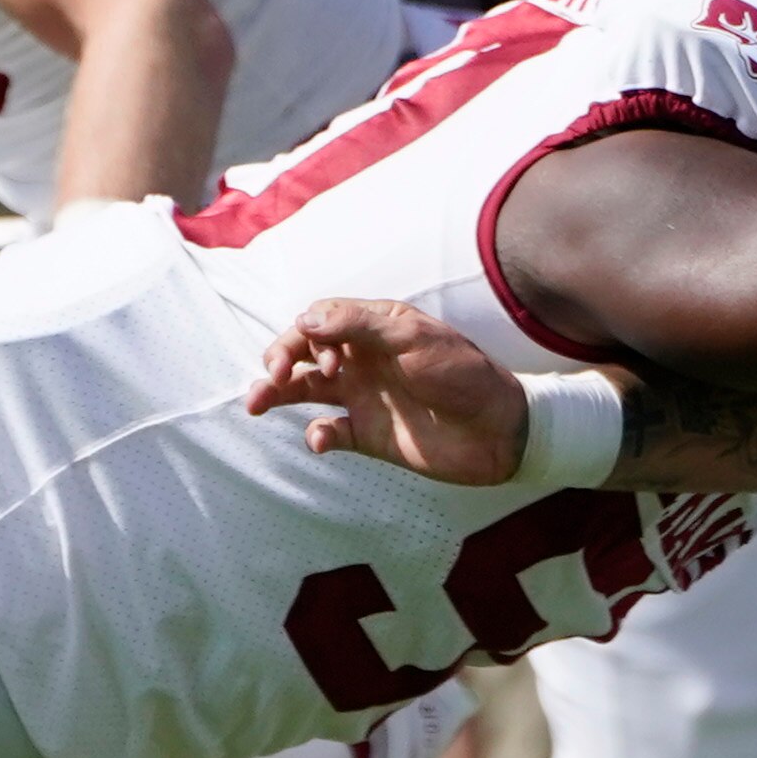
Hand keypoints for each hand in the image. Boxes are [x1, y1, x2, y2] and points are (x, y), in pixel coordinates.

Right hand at [246, 297, 530, 484]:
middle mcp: (363, 360)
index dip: (307, 334)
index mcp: (375, 329)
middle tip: (270, 378)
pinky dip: (317, 434)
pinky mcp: (368, 435)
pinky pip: (329, 431)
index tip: (323, 356)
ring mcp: (364, 397)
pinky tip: (320, 439)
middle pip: (303, 353)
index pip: (320, 320)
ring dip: (277, 394)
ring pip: (305, 390)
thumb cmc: (464, 375)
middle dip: (279, 360)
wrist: (500, 431)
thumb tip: (305, 318)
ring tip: (255, 403)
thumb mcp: (415, 339)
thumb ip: (360, 326)